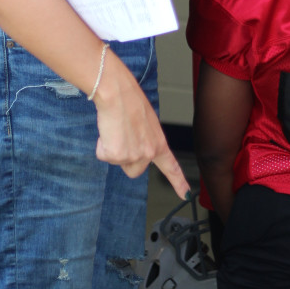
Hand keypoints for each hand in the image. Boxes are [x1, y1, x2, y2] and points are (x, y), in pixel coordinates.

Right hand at [93, 50, 189, 196]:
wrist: (117, 94)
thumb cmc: (130, 102)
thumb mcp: (146, 123)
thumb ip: (144, 140)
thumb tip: (133, 147)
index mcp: (159, 143)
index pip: (171, 167)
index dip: (179, 182)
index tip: (186, 194)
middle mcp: (149, 153)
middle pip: (133, 171)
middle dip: (125, 158)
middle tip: (123, 136)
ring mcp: (133, 155)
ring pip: (118, 162)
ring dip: (113, 149)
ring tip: (116, 129)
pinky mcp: (117, 154)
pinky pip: (104, 155)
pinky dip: (103, 144)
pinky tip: (109, 130)